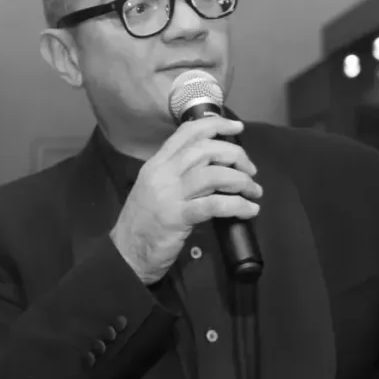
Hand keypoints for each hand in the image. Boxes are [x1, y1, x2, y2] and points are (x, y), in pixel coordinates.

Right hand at [110, 115, 262, 284]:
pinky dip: (237, 205)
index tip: (237, 128)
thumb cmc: (142, 224)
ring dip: (241, 180)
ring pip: (213, 174)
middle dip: (235, 155)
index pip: (187, 132)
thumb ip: (177, 175)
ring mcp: (169, 195)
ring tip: (254, 191)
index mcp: (156, 164)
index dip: (216, 125)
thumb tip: (212, 167)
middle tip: (250, 170)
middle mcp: (162, 173)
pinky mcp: (177, 217)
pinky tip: (249, 210)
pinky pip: (214, 205)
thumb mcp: (155, 189)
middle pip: (206, 149)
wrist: (125, 254)